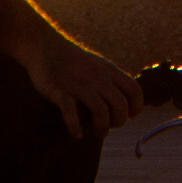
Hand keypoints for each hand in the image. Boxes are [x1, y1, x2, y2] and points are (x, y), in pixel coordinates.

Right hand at [29, 39, 144, 140]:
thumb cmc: (73, 61)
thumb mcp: (98, 64)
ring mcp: (79, 86)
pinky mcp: (61, 93)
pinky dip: (76, 127)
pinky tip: (77, 134)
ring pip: (101, 112)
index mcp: (109, 71)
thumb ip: (112, 79)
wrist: (45, 47)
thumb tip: (124, 99)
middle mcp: (97, 79)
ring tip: (99, 134)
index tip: (130, 116)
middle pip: (120, 105)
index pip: (134, 90)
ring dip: (102, 128)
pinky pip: (71, 114)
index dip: (136, 107)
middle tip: (110, 126)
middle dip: (119, 121)